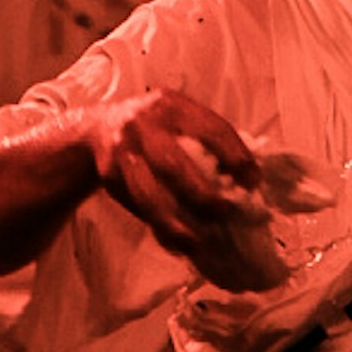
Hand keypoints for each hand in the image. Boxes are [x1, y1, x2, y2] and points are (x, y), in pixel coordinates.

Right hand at [88, 86, 282, 281]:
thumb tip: (250, 179)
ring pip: (147, 194)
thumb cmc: (156, 127)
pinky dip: (159, 228)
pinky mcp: (111, 178)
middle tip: (225, 213)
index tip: (253, 181)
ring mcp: (122, 153)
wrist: (97, 128)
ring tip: (198, 243)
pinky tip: (177, 244)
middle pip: (172, 163)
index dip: (234, 155)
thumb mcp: (180, 118)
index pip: (209, 128)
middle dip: (200, 193)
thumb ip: (209, 140)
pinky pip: (137, 208)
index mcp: (172, 106)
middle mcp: (143, 126)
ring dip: (174, 222)